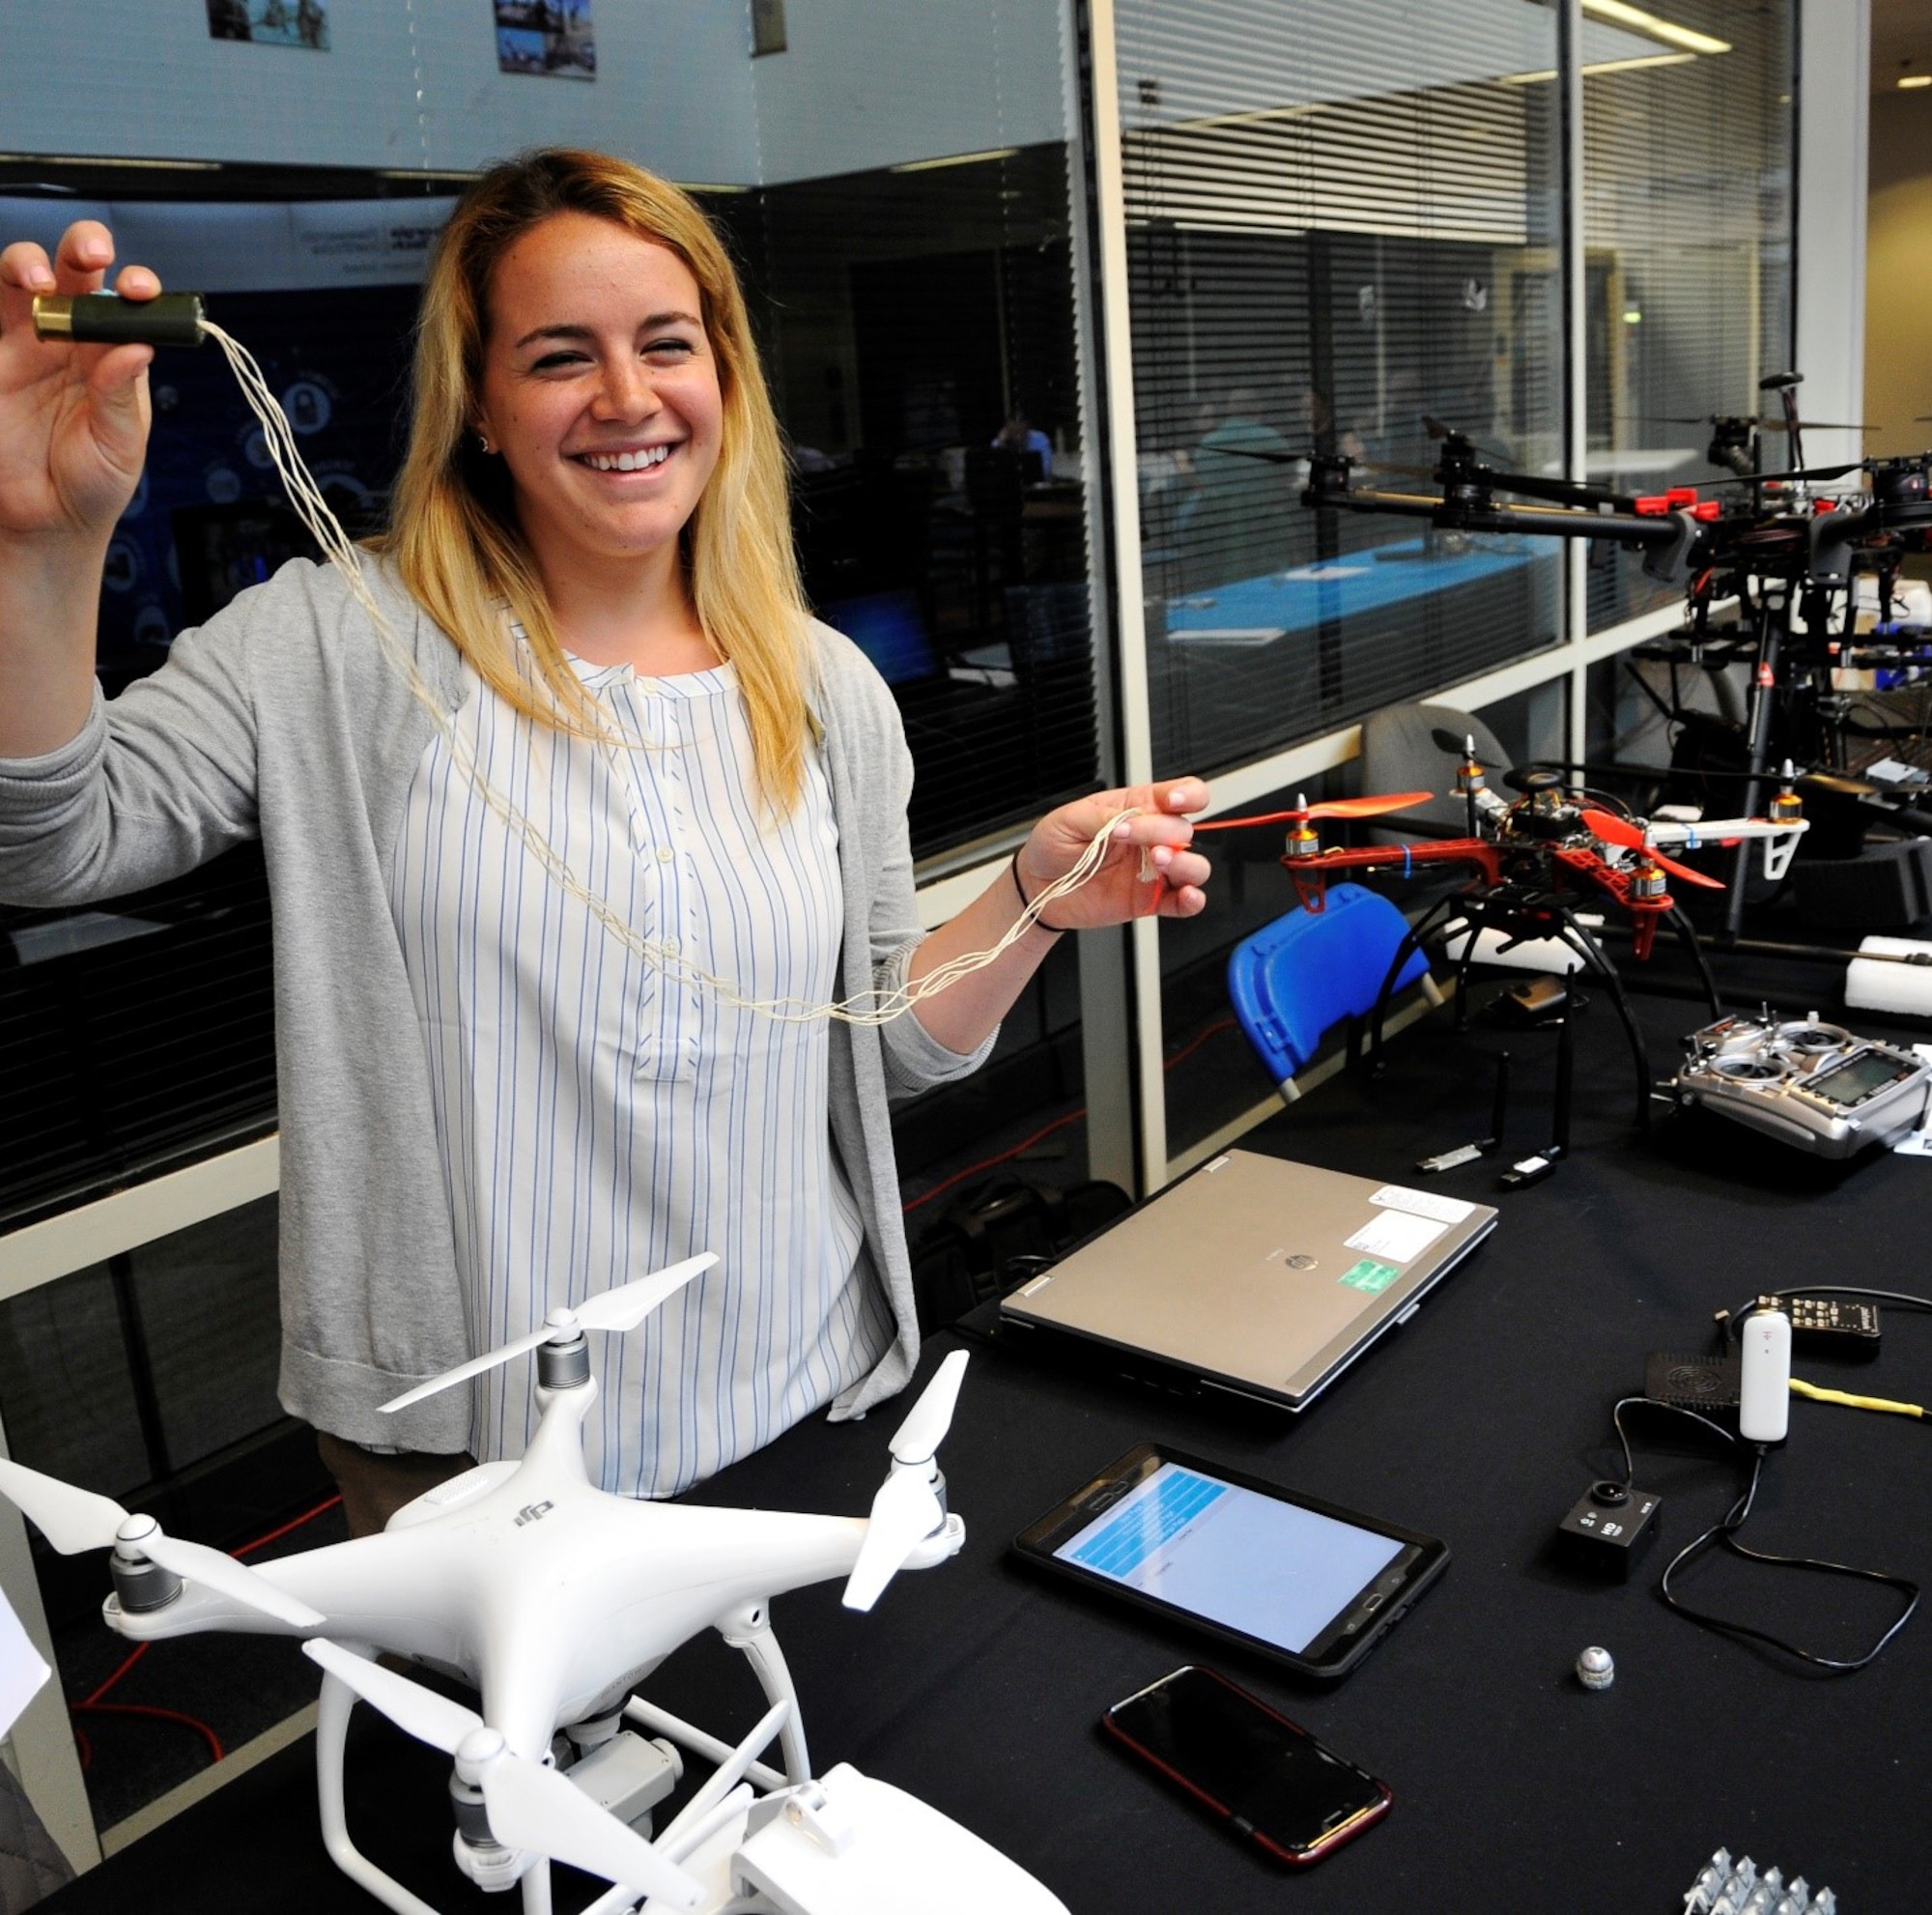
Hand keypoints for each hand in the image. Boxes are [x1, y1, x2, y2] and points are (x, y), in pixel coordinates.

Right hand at [0, 221, 158, 547]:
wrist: (44, 522)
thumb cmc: (92, 486)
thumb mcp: (119, 445)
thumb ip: (121, 396)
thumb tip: (138, 347)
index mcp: (113, 357)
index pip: (128, 305)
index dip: (137, 286)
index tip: (143, 291)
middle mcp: (71, 341)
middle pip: (73, 274)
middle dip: (82, 249)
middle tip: (91, 254)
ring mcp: (24, 345)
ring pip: (20, 281)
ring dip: (26, 264)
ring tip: (35, 280)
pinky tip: (10, 307)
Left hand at [1015, 778, 1211, 931]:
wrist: (1037, 886)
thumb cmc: (1053, 846)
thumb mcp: (1068, 819)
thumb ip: (1103, 817)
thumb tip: (1129, 820)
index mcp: (1137, 809)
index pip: (1182, 794)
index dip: (1189, 794)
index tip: (1173, 801)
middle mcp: (1151, 838)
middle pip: (1184, 830)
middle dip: (1163, 831)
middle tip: (1128, 837)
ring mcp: (1153, 870)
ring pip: (1195, 866)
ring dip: (1185, 863)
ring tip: (1158, 861)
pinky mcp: (1150, 900)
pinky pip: (1184, 902)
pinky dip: (1193, 900)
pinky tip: (1187, 895)